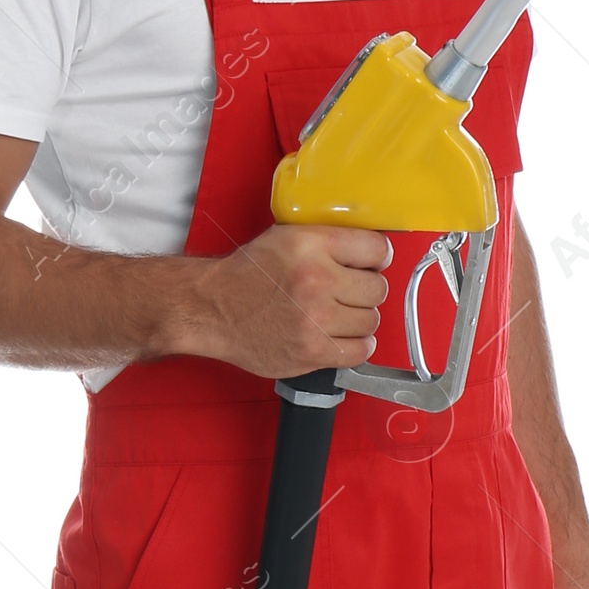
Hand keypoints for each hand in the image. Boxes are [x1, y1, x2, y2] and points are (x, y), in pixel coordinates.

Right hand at [179, 224, 391, 378]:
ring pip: (371, 321)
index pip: (377, 249)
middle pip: (377, 288)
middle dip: (365, 290)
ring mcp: (315, 319)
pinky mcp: (311, 351)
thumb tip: (370, 250)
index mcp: (312, 245)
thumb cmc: (246, 275)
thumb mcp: (286, 237)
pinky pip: (359, 352)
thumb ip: (327, 240)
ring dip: (358, 320)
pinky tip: (339, 336)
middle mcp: (317, 280)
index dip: (376, 257)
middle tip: (347, 292)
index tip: (369, 264)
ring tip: (337, 315)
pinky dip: (354, 346)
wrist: (212, 309)